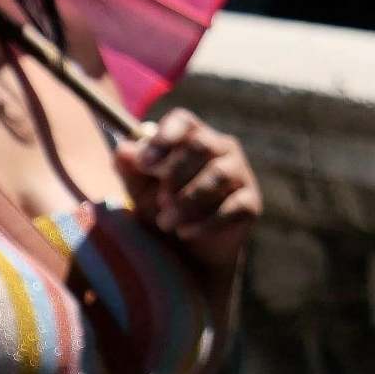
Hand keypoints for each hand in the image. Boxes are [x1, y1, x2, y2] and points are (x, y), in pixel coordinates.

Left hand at [114, 109, 262, 271]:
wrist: (185, 252)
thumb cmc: (161, 210)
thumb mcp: (139, 190)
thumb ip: (129, 169)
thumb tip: (124, 150)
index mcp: (192, 137)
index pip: (184, 122)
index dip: (164, 138)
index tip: (145, 164)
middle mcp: (220, 148)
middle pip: (202, 145)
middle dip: (175, 174)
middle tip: (160, 201)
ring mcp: (240, 174)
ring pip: (218, 175)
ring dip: (188, 201)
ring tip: (167, 223)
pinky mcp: (250, 203)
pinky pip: (233, 206)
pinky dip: (205, 222)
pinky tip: (186, 232)